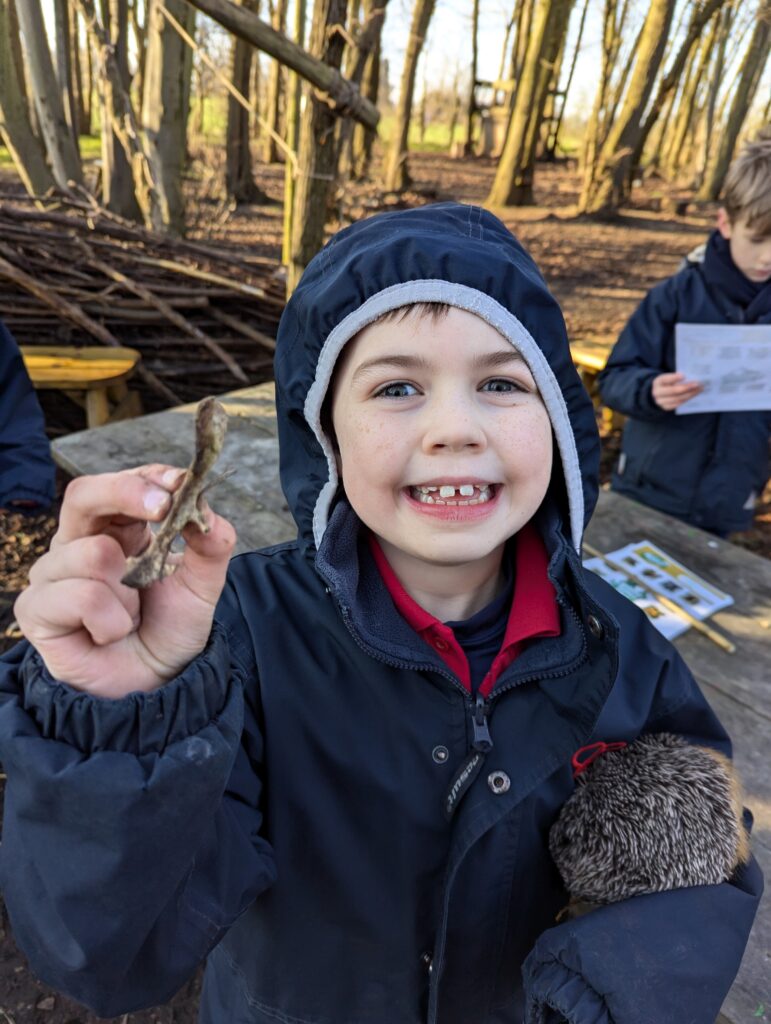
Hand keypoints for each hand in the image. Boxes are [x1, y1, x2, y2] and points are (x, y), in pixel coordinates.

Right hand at [14, 465, 235, 697]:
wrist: (155, 685)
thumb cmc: (169, 629)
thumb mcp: (202, 586)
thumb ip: (210, 546)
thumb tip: (205, 509)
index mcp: (118, 528)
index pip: (124, 483)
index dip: (149, 477)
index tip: (181, 482)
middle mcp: (79, 542)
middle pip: (83, 493)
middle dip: (125, 494)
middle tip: (162, 509)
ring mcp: (53, 573)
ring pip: (91, 552)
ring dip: (127, 591)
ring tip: (130, 615)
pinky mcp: (36, 609)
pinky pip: (79, 595)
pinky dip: (110, 620)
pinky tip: (109, 635)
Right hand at [651, 372, 702, 410]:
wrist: (659, 393)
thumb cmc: (667, 382)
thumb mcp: (669, 377)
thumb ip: (677, 377)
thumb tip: (691, 378)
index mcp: (658, 382)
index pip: (665, 379)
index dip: (674, 378)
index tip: (684, 376)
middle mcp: (657, 392)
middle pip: (673, 391)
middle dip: (686, 387)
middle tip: (697, 384)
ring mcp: (661, 401)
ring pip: (678, 398)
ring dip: (690, 394)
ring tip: (699, 389)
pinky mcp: (666, 407)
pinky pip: (678, 404)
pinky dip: (687, 398)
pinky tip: (694, 394)